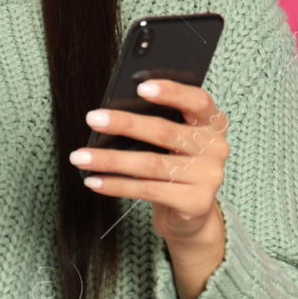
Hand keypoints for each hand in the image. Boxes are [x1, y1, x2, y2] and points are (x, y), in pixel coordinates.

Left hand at [69, 79, 229, 297]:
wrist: (194, 212)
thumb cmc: (178, 165)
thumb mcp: (177, 140)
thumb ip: (161, 123)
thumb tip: (113, 112)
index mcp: (213, 123)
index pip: (197, 100)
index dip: (171, 92)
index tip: (140, 86)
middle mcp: (216, 148)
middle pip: (165, 131)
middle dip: (125, 124)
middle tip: (93, 118)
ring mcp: (208, 177)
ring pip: (151, 163)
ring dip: (110, 160)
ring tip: (81, 156)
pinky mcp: (195, 202)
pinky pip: (148, 190)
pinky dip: (117, 185)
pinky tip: (95, 181)